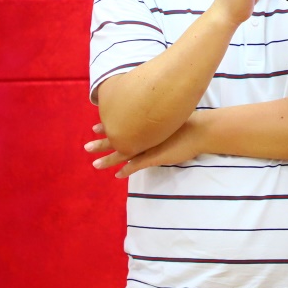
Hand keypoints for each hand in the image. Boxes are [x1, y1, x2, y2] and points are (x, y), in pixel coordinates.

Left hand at [83, 118, 204, 177]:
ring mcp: (149, 147)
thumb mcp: (167, 116)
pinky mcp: (156, 157)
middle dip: (102, 143)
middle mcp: (144, 135)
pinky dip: (127, 170)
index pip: (121, 125)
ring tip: (94, 164)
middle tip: (87, 145)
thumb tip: (149, 112)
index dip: (108, 126)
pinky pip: (137, 165)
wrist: (200, 131)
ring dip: (108, 159)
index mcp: (145, 125)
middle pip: (118, 139)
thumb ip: (156, 117)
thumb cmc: (187, 123)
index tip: (95, 127)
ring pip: (123, 154)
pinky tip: (117, 175)